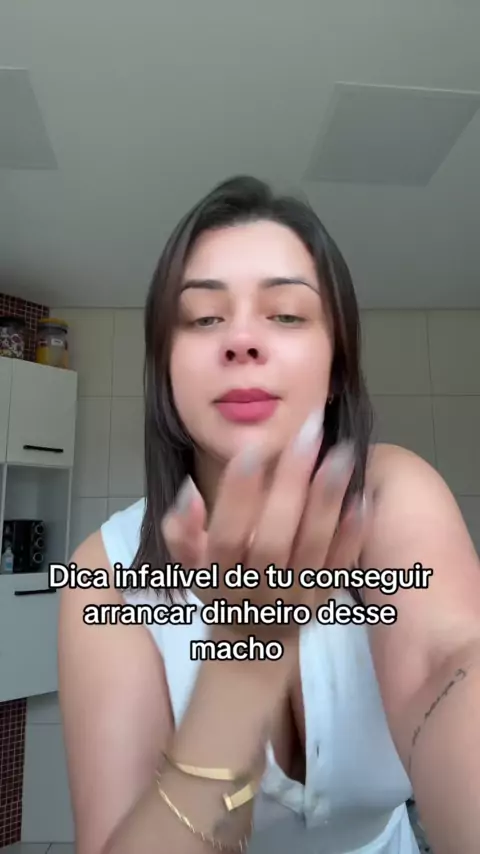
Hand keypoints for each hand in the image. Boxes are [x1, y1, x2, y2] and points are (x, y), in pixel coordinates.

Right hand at [162, 409, 367, 642]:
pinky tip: (362, 495)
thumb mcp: (188, 564)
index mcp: (219, 578)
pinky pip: (343, 566)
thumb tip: (189, 492)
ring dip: (327, 499)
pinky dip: (354, 532)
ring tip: (341, 453)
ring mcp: (297, 598)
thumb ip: (182, 531)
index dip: (237, 496)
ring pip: (313, 549)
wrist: (255, 639)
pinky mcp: (327, 598)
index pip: (227, 536)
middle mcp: (258, 591)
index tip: (252, 448)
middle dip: (291, 485)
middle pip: (274, 539)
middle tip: (308, 434)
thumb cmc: (219, 583)